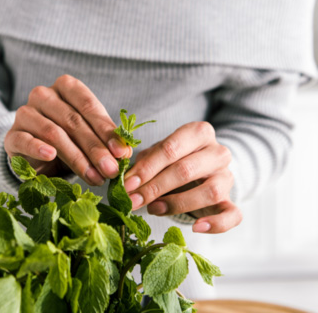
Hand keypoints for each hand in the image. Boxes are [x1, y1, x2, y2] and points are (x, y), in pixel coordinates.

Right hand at [4, 75, 131, 184]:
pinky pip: (25, 140)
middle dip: (96, 149)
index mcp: (66, 86)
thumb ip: (104, 138)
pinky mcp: (12, 135)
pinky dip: (38, 148)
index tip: (122, 153)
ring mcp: (25, 113)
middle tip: (111, 170)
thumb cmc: (68, 137)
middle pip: (74, 121)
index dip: (107, 130)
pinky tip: (51, 156)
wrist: (35, 149)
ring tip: (94, 177)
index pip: (89, 106)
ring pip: (54, 133)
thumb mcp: (89, 133)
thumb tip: (124, 153)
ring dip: (77, 158)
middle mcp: (44, 95)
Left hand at [123, 121, 241, 233]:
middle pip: (186, 170)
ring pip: (209, 191)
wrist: (202, 168)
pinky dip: (217, 224)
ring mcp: (227, 176)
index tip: (128, 184)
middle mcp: (217, 152)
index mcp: (198, 132)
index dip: (147, 168)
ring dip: (177, 203)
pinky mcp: (231, 199)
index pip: (171, 148)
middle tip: (134, 200)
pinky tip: (196, 228)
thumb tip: (127, 182)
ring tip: (154, 209)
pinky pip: (233, 214)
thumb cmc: (174, 158)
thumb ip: (144, 163)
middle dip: (155, 187)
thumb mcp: (158, 154)